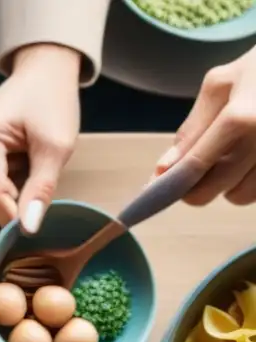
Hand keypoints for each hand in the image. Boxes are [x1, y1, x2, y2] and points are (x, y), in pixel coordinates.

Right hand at [0, 43, 80, 231]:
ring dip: (6, 191)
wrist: (45, 69)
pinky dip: (3, 181)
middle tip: (39, 197)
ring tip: (31, 171)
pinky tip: (21, 166)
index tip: (32, 231)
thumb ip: (41, 188)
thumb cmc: (54, 100)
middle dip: (9, 202)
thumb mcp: (56, 146)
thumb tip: (28, 228)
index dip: (10, 214)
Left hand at [155, 47, 255, 205]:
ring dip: (229, 185)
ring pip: (241, 196)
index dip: (171, 185)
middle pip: (215, 191)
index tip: (155, 191)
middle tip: (197, 168)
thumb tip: (163, 169)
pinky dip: (252, 181)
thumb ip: (192, 128)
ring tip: (234, 154)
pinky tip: (252, 157)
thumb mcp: (221, 84)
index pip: (195, 167)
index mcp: (241, 119)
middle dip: (198, 186)